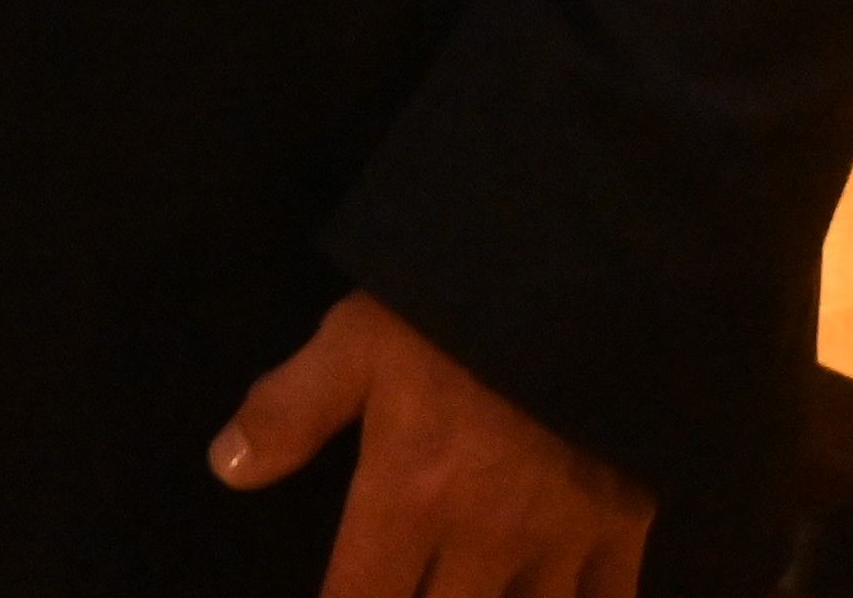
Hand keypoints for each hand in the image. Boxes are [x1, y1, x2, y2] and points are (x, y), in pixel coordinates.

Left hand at [214, 291, 650, 597]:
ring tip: (462, 596)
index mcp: (411, 496)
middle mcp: (485, 540)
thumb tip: (227, 471)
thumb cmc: (456, 314)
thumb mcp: (356, 344)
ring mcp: (562, 545)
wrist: (585, 284)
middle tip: (403, 593)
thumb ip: (291, 409)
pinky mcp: (625, 534)